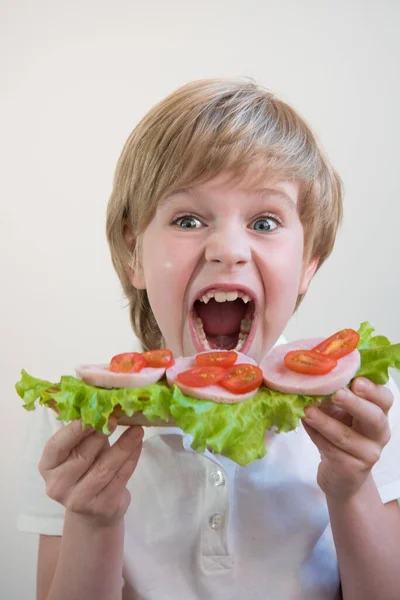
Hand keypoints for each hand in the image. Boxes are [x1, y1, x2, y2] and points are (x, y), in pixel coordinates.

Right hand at [38, 417, 142, 526]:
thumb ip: (83, 432)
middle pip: (83, 456)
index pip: (57, 446)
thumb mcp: (77, 451)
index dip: (75, 430)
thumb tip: (100, 402)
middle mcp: (58, 485)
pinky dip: (131, 459)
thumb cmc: (84, 470)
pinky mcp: (102, 507)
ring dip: (123, 446)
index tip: (93, 413)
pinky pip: (120, 478)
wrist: (93, 512)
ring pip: (104, 468)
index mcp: (48, 466)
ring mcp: (79, 499)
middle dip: (102, 434)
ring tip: (137, 430)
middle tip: (117, 417)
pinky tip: (138, 444)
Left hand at [302, 377, 392, 501]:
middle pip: (374, 418)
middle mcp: (379, 433)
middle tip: (337, 393)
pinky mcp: (351, 469)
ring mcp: (368, 453)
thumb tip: (314, 379)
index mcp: (379, 413)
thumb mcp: (339, 411)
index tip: (356, 381)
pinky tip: (305, 423)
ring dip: (325, 422)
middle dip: (355, 404)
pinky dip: (316, 435)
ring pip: (346, 436)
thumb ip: (333, 396)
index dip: (373, 390)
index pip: (384, 399)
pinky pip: (331, 450)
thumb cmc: (340, 432)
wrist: (339, 474)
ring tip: (307, 411)